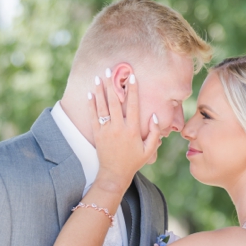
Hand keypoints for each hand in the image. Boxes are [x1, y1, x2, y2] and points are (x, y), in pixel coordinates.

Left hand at [89, 69, 159, 188]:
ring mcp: (106, 131)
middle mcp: (118, 128)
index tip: (132, 76)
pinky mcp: (97, 134)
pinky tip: (89, 94)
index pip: (134, 106)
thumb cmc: (133, 162)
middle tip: (110, 70)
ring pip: (102, 107)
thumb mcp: (150, 150)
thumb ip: (155, 132)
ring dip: (100, 91)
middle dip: (112, 85)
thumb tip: (155, 115)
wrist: (114, 174)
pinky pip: (93, 117)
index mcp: (133, 130)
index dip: (133, 90)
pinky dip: (91, 105)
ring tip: (98, 77)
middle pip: (115, 102)